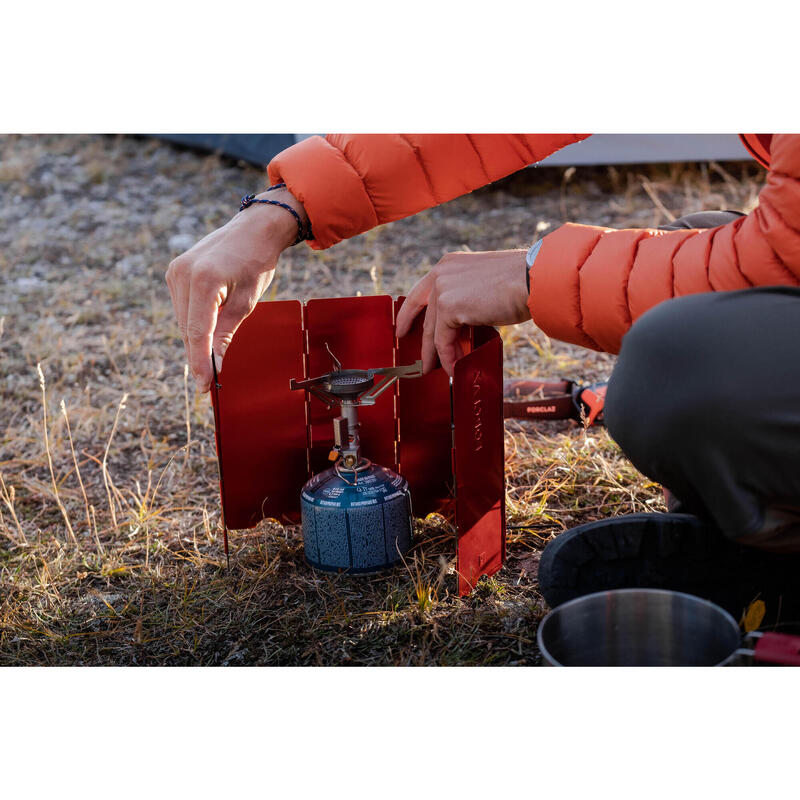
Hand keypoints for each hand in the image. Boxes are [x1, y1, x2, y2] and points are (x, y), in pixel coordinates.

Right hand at [166, 187, 307, 392]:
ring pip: (183, 321)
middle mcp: (183, 274)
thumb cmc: (256, 262)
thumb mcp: (247, 301)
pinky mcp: (175, 272)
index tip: (204, 385)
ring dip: (195, 340)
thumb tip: (217, 363)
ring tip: (210, 361)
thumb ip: (228, 332)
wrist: (253, 229)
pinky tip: (206, 334)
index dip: (200, 362)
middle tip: (208, 383)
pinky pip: (182, 308)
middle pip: (187, 329)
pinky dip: (194, 323)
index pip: (198, 332)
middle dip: (198, 355)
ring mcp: (176, 271)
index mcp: (204, 279)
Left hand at [395, 250, 530, 376]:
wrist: (535, 278)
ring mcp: (443, 289)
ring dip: (436, 355)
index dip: (410, 314)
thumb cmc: (522, 281)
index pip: (421, 291)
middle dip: (423, 341)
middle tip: (423, 360)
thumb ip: (468, 299)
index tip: (402, 329)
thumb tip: (465, 324)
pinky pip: (443, 341)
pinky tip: (453, 368)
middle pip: (424, 314)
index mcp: (449, 264)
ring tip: (437, 370)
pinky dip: (448, 358)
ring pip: (432, 331)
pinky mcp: (448, 307)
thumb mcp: (486, 285)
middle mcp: (442, 273)